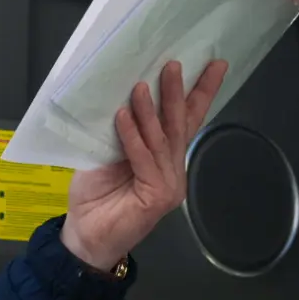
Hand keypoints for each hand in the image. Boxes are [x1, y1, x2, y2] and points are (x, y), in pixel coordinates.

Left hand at [60, 58, 224, 270]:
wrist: (84, 235)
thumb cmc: (94, 197)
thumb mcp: (108, 154)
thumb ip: (125, 133)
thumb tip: (129, 93)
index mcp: (164, 159)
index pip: (186, 121)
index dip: (200, 93)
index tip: (214, 64)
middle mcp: (173, 170)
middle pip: (180, 125)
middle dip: (179, 93)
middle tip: (174, 64)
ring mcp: (168, 185)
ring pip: (162, 140)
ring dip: (152, 110)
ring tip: (143, 84)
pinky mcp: (158, 196)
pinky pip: (144, 158)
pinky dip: (133, 136)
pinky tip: (124, 115)